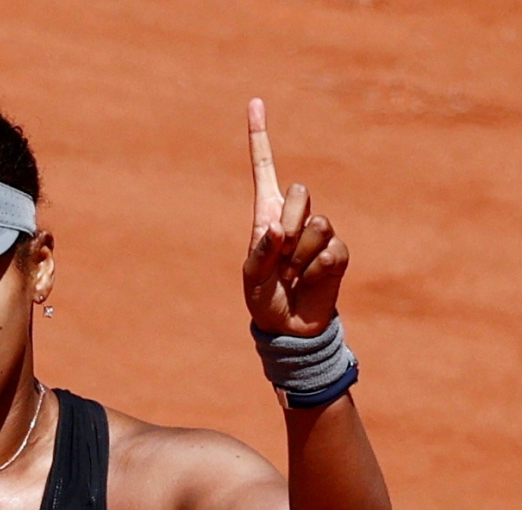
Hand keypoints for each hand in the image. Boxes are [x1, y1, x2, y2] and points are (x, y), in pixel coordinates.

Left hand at [244, 98, 348, 336]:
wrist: (288, 327)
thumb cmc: (263, 299)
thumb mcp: (251, 277)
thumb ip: (260, 251)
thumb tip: (278, 229)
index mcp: (266, 215)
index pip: (264, 170)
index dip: (259, 138)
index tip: (255, 102)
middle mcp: (294, 219)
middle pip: (300, 191)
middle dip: (290, 221)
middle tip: (281, 255)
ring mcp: (319, 235)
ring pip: (318, 223)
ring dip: (301, 254)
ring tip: (292, 274)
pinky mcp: (338, 254)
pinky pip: (331, 251)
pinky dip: (315, 271)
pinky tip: (308, 282)